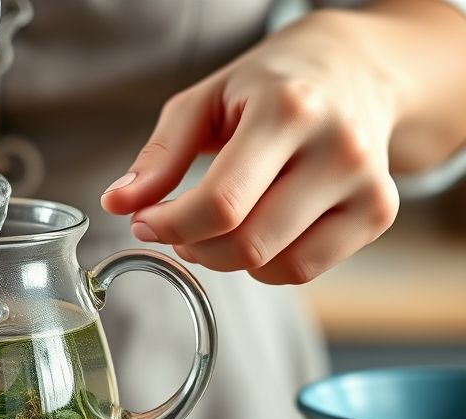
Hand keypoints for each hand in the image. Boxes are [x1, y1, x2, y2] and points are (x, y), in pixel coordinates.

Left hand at [101, 9, 402, 284]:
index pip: (221, 202)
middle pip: (247, 243)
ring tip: (215, 226)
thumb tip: (117, 204)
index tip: (145, 222)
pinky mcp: (378, 213)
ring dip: (226, 259)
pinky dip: (265, 265)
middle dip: (193, 246)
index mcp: (288, 110)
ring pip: (275, 265)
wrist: (353, 70)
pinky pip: (304, 271)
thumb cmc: (266, 86)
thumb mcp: (202, 101)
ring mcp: (366, 184)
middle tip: (175, 228)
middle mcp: (338, 148)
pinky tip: (255, 231)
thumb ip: (158, 155)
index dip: (170, 226)